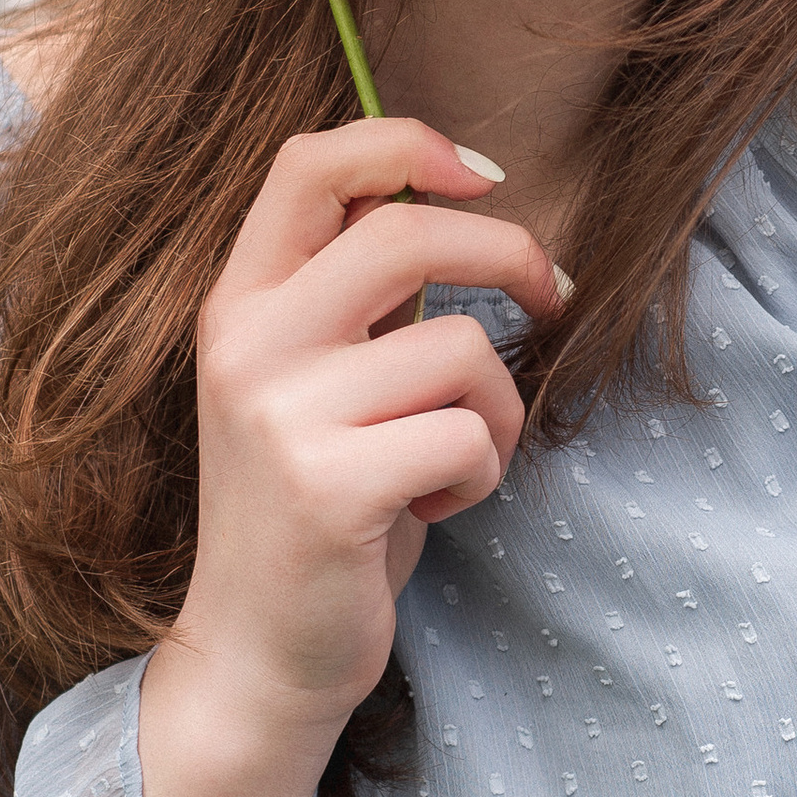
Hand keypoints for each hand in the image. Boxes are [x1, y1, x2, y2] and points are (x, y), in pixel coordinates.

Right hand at [138, 119, 565, 796]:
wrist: (260, 653)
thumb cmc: (319, 509)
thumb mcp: (318, 383)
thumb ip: (359, 301)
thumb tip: (460, 204)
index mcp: (239, 303)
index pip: (309, 164)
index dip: (406, 144)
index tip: (482, 174)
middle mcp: (246, 344)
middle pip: (405, 233)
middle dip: (511, 255)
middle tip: (557, 295)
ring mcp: (278, 414)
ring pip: (462, 349)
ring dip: (498, 408)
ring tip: (457, 459)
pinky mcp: (327, 486)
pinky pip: (468, 435)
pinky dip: (481, 473)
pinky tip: (434, 506)